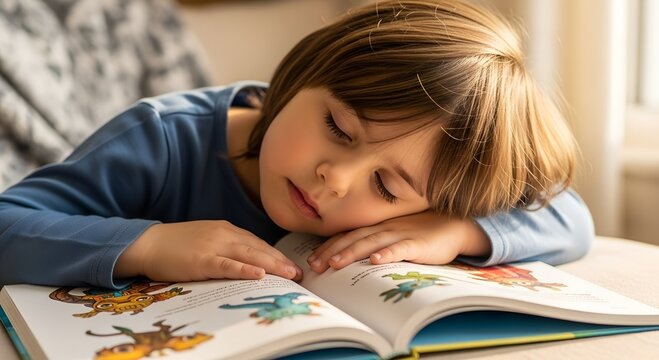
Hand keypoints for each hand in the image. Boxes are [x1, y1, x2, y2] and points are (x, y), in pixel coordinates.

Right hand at [115, 220, 302, 281]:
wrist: (148, 243)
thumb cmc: (176, 245)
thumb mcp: (206, 240)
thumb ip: (227, 247)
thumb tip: (248, 261)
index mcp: (226, 230)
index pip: (258, 243)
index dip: (276, 255)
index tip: (292, 265)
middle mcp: (224, 234)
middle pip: (259, 248)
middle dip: (281, 261)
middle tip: (299, 274)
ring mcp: (213, 246)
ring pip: (249, 255)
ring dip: (272, 265)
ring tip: (289, 275)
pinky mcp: (201, 260)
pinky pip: (227, 264)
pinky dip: (244, 269)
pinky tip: (258, 274)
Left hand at [306, 211, 490, 272]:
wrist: (453, 227)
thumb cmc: (421, 234)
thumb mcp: (393, 237)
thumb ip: (375, 244)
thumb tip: (351, 260)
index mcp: (377, 228)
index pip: (348, 236)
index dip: (329, 246)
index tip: (311, 259)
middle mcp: (385, 228)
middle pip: (354, 239)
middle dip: (332, 252)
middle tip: (314, 265)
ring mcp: (400, 234)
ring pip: (372, 243)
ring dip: (352, 252)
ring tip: (335, 263)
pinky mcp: (417, 243)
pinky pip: (400, 248)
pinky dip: (387, 253)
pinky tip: (376, 260)